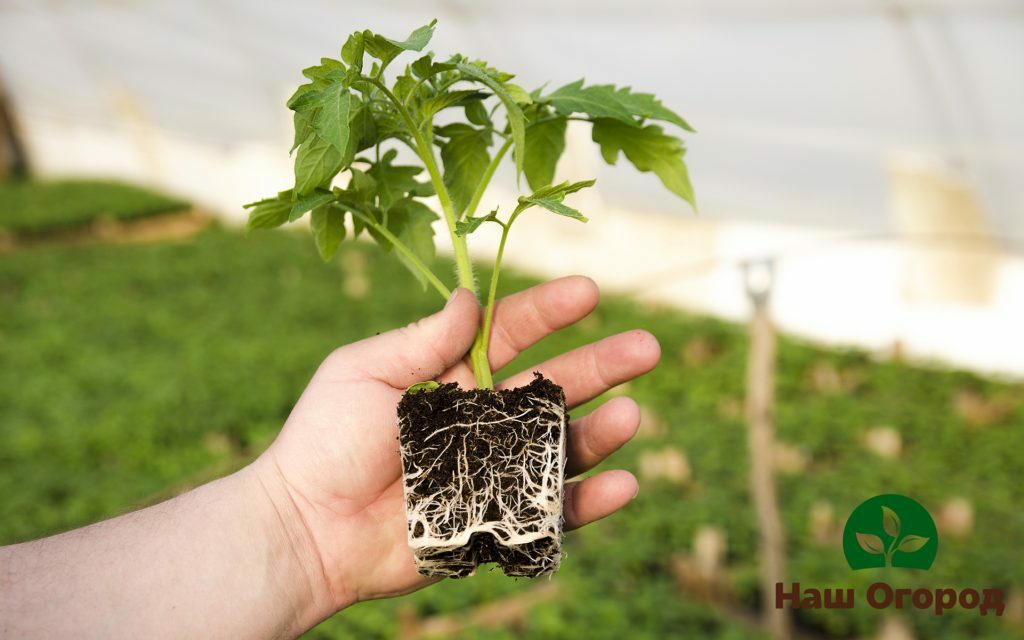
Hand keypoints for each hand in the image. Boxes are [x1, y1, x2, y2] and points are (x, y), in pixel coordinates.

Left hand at [253, 276, 660, 623]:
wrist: (306, 530)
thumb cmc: (323, 443)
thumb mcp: (364, 372)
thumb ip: (422, 339)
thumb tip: (470, 297)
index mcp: (450, 374)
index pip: (510, 332)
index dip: (550, 311)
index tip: (590, 291)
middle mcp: (480, 418)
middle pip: (553, 385)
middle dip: (601, 365)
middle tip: (648, 348)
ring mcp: (492, 469)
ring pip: (561, 446)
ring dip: (600, 432)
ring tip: (632, 417)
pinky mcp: (496, 520)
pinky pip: (551, 509)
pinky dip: (589, 500)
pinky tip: (622, 484)